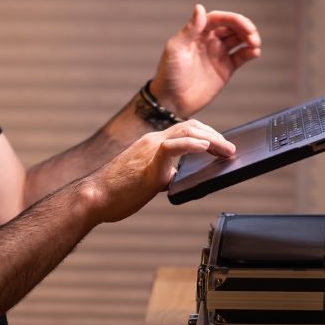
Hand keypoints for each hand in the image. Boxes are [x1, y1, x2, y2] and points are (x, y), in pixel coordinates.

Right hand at [89, 120, 234, 222]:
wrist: (94, 197)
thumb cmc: (117, 192)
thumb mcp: (146, 180)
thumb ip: (162, 174)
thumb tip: (177, 179)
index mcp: (151, 144)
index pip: (184, 130)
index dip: (207, 134)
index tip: (221, 145)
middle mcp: (152, 141)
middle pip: (191, 126)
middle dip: (215, 135)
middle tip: (230, 148)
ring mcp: (150, 150)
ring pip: (186, 132)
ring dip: (212, 140)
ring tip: (226, 150)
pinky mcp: (149, 164)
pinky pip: (172, 147)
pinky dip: (191, 145)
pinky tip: (205, 148)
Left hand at [149, 5, 260, 116]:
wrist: (173, 101)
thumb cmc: (169, 75)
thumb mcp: (176, 50)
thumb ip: (190, 30)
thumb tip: (200, 8)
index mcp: (197, 33)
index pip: (218, 19)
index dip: (232, 19)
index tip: (243, 24)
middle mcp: (209, 41)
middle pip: (231, 27)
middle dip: (244, 27)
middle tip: (252, 34)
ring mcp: (218, 54)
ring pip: (239, 39)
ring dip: (249, 38)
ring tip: (255, 43)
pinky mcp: (226, 68)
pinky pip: (241, 56)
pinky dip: (249, 52)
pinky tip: (254, 52)